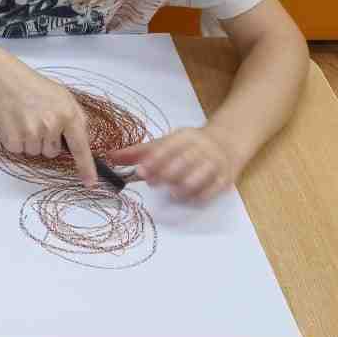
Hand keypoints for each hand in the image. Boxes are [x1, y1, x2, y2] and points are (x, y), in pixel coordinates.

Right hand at [0, 66, 98, 187]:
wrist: (5, 82)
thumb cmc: (36, 88)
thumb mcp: (64, 97)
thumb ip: (77, 119)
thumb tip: (85, 141)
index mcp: (68, 115)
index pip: (80, 147)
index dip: (86, 167)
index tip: (90, 183)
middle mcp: (51, 126)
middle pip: (53, 153)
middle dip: (47, 141)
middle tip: (38, 120)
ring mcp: (31, 134)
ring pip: (36, 153)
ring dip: (31, 141)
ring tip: (25, 120)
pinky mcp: (13, 140)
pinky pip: (20, 151)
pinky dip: (17, 142)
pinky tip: (15, 124)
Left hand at [109, 127, 240, 201]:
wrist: (227, 143)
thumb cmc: (189, 146)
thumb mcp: (166, 143)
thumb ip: (139, 152)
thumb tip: (110, 157)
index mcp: (185, 137)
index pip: (169, 146)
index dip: (154, 159)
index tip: (140, 171)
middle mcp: (201, 148)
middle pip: (184, 160)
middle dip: (167, 172)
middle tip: (151, 182)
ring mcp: (214, 163)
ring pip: (200, 174)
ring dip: (184, 185)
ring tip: (171, 193)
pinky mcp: (224, 178)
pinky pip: (213, 188)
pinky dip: (200, 195)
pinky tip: (188, 199)